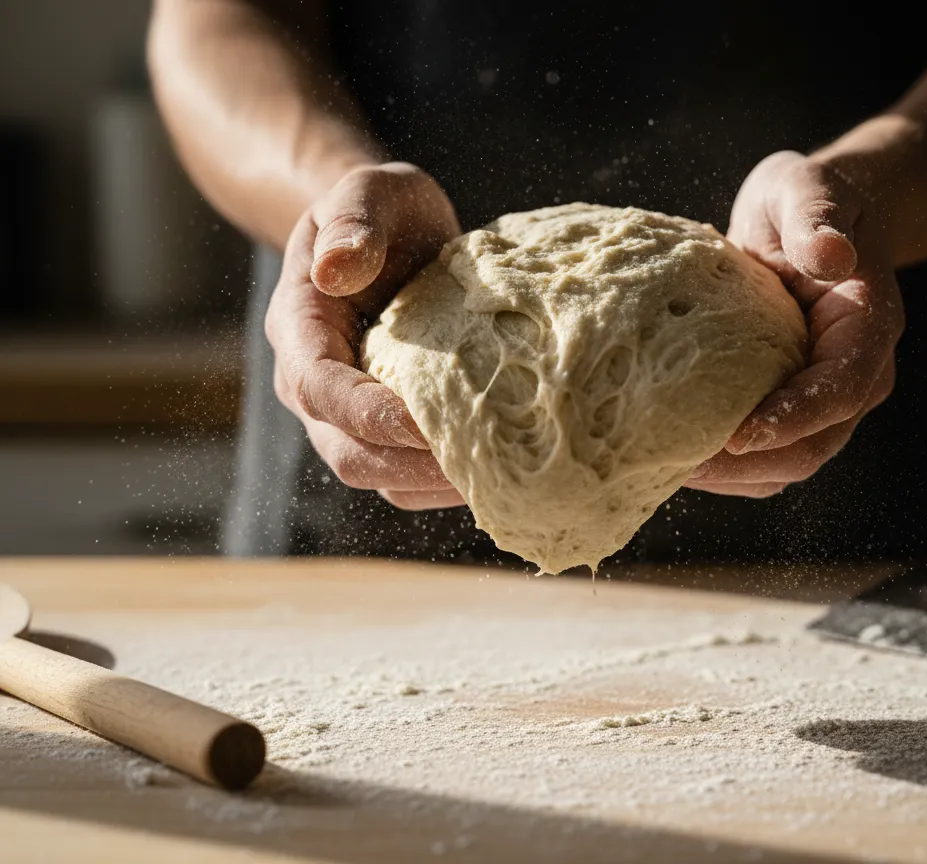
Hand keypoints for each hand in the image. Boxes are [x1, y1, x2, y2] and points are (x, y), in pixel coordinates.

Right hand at [265, 162, 466, 509]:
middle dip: (409, 468)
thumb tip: (336, 269)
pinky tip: (499, 473)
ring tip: (500, 482)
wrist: (388, 237)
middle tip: (479, 471)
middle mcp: (315, 387)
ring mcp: (348, 416)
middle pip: (347, 454)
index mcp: (301, 330)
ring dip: (433, 487)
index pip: (319, 389)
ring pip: (379, 478)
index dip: (369, 415)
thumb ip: (352, 219)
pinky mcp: (386, 430)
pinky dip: (445, 484)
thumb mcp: (368, 190)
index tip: (426, 425)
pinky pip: (407, 477)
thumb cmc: (382, 211)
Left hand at [687, 151, 903, 497]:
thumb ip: (818, 218)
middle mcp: (856, 375)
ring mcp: (827, 400)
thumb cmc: (803, 199)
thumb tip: (832, 255)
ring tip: (669, 471)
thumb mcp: (806, 189)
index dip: (794, 419)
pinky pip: (769, 457)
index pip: (841, 390)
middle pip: (815, 445)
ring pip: (791, 464)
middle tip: (683, 465)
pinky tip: (677, 459)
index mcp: (867, 328)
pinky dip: (729, 469)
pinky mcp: (795, 408)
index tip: (740, 435)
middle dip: (751, 465)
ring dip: (735, 478)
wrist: (810, 219)